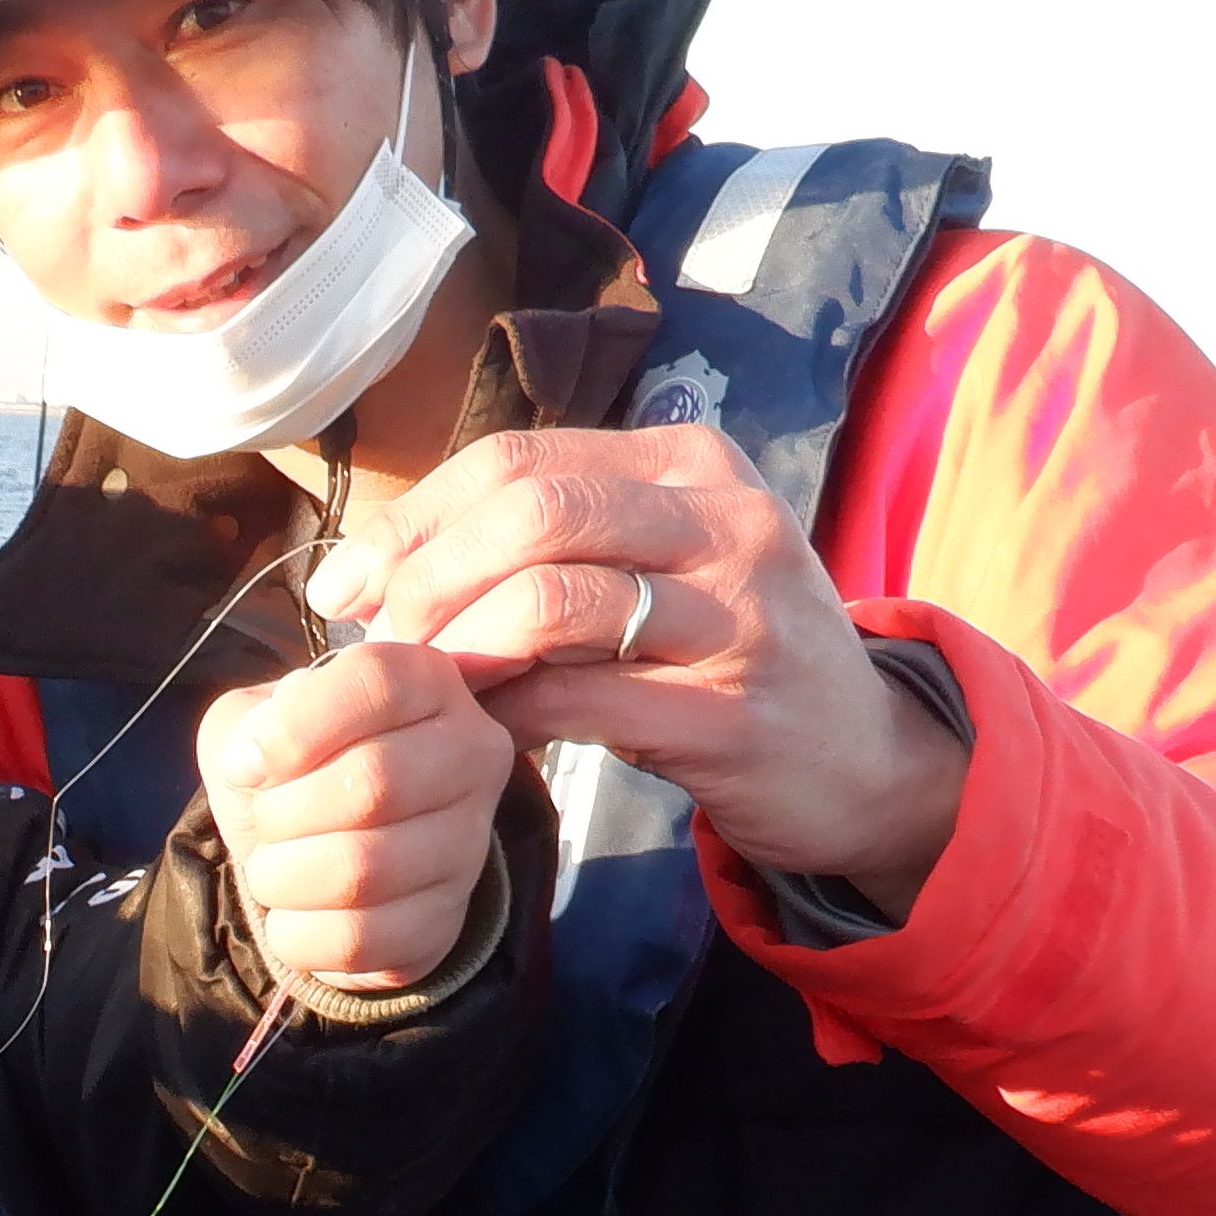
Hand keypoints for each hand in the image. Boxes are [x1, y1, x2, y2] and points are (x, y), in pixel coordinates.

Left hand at [192, 639, 517, 991]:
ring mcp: (469, 842)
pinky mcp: (447, 919)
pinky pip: (361, 938)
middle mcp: (470, 753)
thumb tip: (253, 760)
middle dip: (283, 813)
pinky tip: (293, 915)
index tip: (245, 765)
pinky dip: (298, 933)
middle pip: (373, 783)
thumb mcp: (255, 721)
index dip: (294, 729)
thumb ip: (248, 723)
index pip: (375, 683)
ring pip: (363, 870)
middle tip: (265, 821)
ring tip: (273, 869)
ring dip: (283, 876)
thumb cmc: (291, 769)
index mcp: (426, 682)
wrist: (315, 848)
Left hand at [309, 423, 966, 914]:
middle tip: (376, 639)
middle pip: (531, 511)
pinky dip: (509, 715)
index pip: (521, 457)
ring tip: (424, 688)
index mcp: (693, 464)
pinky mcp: (732, 712)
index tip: (347, 580)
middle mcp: (725, 520)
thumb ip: (558, 541)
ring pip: (551, 600)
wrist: (868, 757)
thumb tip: (395, 562)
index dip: (416, 516)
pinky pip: (581, 700)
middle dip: (426, 575)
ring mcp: (738, 615)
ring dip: (459, 648)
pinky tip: (485, 734)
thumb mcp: (665, 563)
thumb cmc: (731, 654)